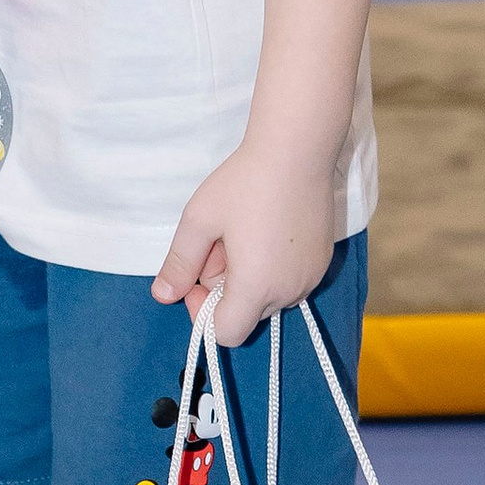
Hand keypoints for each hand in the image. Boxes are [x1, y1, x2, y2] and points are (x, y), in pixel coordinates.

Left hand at [153, 138, 338, 347]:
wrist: (297, 150)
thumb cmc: (244, 182)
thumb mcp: (199, 219)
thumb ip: (180, 262)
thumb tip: (162, 295)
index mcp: (257, 287)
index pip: (227, 334)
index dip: (203, 313)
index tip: (197, 277)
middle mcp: (289, 291)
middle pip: (246, 313)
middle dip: (223, 287)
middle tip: (218, 242)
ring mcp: (311, 277)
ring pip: (267, 296)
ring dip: (248, 276)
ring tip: (242, 231)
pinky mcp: (322, 261)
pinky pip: (288, 281)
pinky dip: (271, 267)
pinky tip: (265, 228)